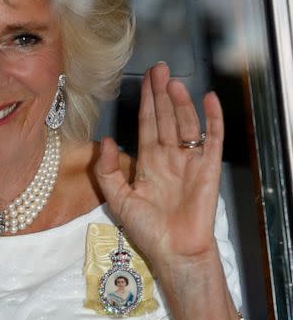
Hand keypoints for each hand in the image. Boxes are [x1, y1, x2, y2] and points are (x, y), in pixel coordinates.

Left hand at [95, 63, 223, 271]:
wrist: (174, 251)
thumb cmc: (147, 229)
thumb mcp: (118, 198)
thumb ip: (108, 169)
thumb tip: (107, 139)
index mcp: (148, 161)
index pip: (148, 123)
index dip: (147, 102)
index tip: (146, 79)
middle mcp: (169, 156)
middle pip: (166, 117)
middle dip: (162, 93)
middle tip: (160, 68)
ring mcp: (190, 160)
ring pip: (186, 123)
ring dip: (181, 102)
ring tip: (173, 82)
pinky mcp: (208, 168)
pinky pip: (213, 138)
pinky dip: (213, 119)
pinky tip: (209, 100)